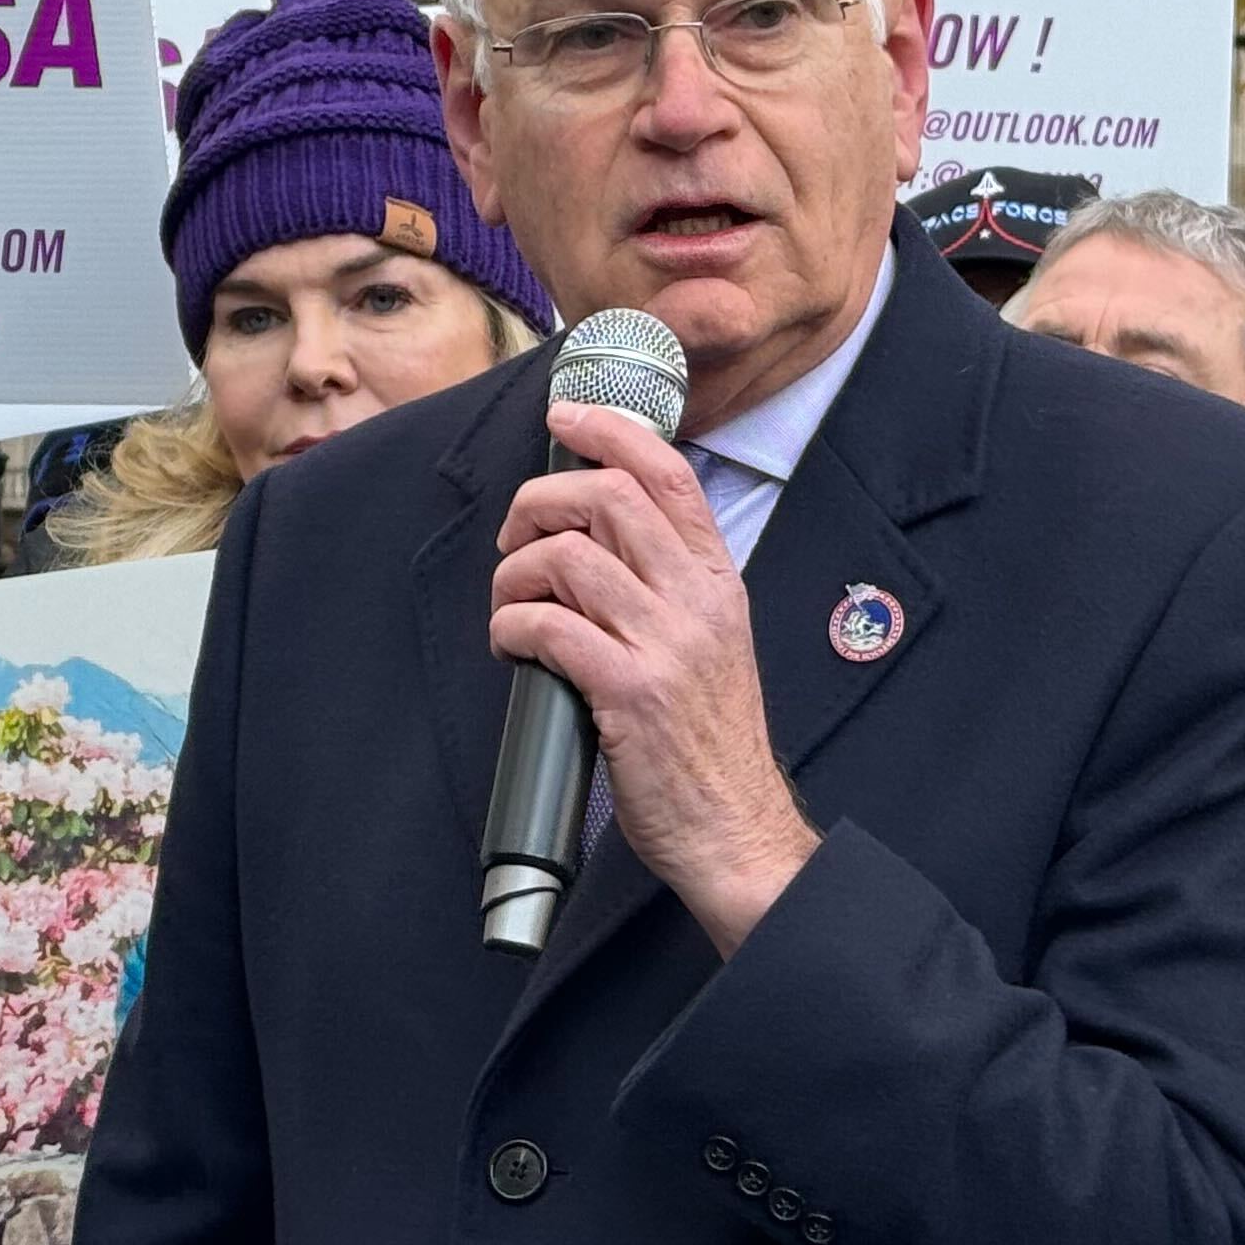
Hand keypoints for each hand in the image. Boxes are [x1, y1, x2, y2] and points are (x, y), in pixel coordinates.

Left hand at [490, 400, 817, 955]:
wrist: (734, 826)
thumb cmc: (707, 739)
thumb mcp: (709, 642)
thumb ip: (665, 584)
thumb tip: (592, 534)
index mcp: (716, 580)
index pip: (667, 472)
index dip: (609, 430)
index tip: (565, 417)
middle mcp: (696, 600)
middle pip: (606, 498)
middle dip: (538, 503)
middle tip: (514, 539)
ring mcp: (665, 645)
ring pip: (567, 558)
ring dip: (515, 574)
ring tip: (510, 607)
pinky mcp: (629, 693)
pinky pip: (550, 627)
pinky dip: (513, 626)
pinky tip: (513, 647)